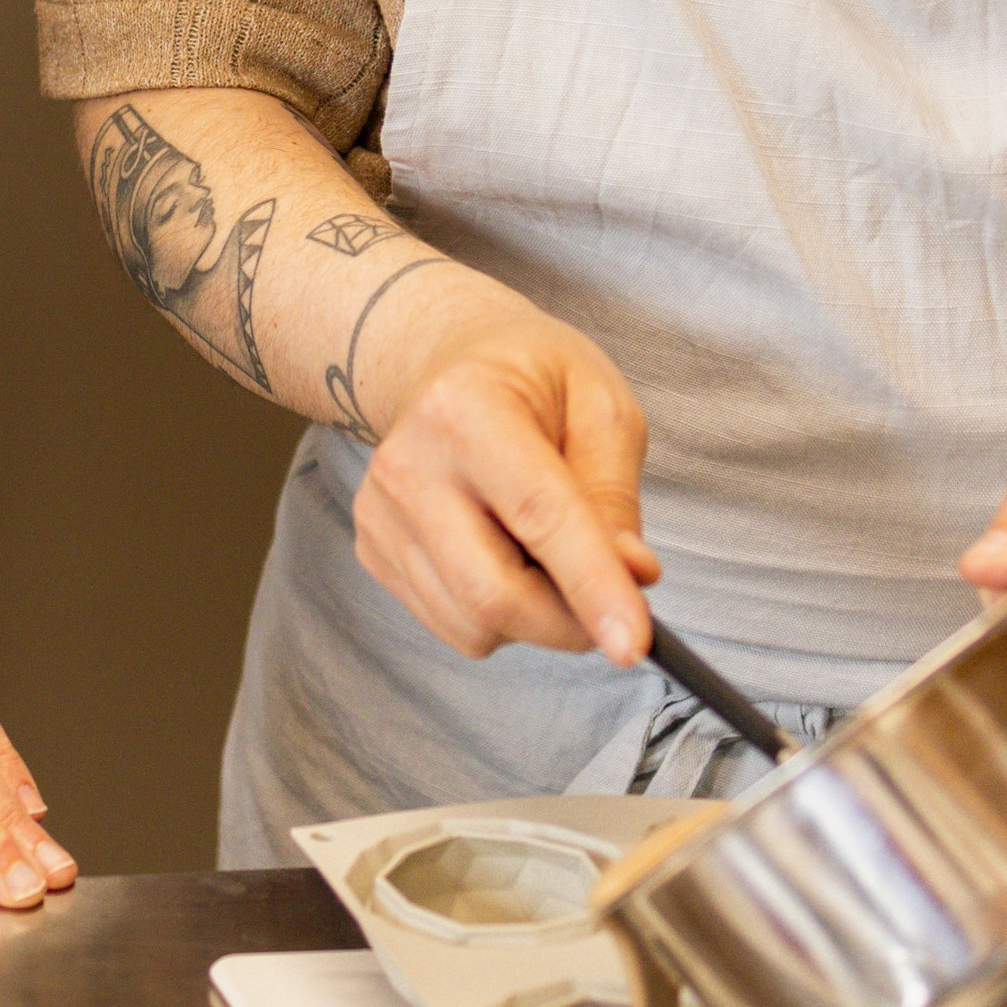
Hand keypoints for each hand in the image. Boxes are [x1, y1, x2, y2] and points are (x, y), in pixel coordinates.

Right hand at [348, 272, 660, 663]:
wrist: (449, 362)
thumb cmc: (531, 378)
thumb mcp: (600, 407)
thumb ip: (615, 495)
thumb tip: (631, 577)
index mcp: (466, 407)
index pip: (538, 517)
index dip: (592, 586)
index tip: (634, 644)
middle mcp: (408, 463)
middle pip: (494, 592)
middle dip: (570, 622)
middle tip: (617, 608)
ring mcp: (381, 513)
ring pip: (474, 623)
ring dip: (535, 619)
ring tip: (549, 556)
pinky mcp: (373, 551)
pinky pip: (452, 624)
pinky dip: (497, 615)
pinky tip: (505, 557)